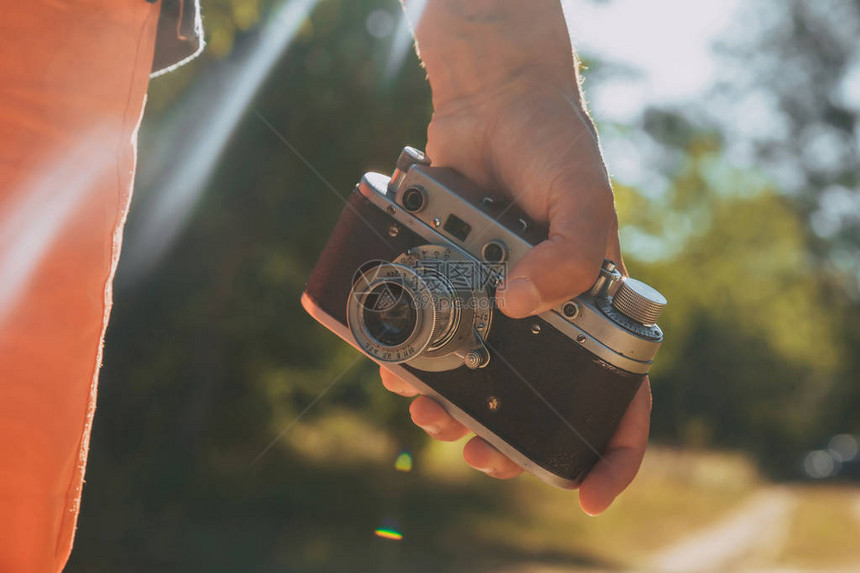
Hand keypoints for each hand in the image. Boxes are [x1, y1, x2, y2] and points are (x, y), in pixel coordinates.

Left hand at [386, 0, 651, 513]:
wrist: (492, 104)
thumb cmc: (552, 145)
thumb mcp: (580, 193)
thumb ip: (571, 251)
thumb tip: (520, 308)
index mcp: (593, 308)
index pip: (621, 394)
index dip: (612, 450)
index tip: (591, 495)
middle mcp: (544, 315)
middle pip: (536, 403)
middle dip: (508, 441)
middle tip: (478, 453)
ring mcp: (494, 303)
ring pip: (477, 379)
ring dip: (451, 409)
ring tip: (427, 412)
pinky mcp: (449, 284)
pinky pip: (431, 335)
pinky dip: (412, 360)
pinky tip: (394, 367)